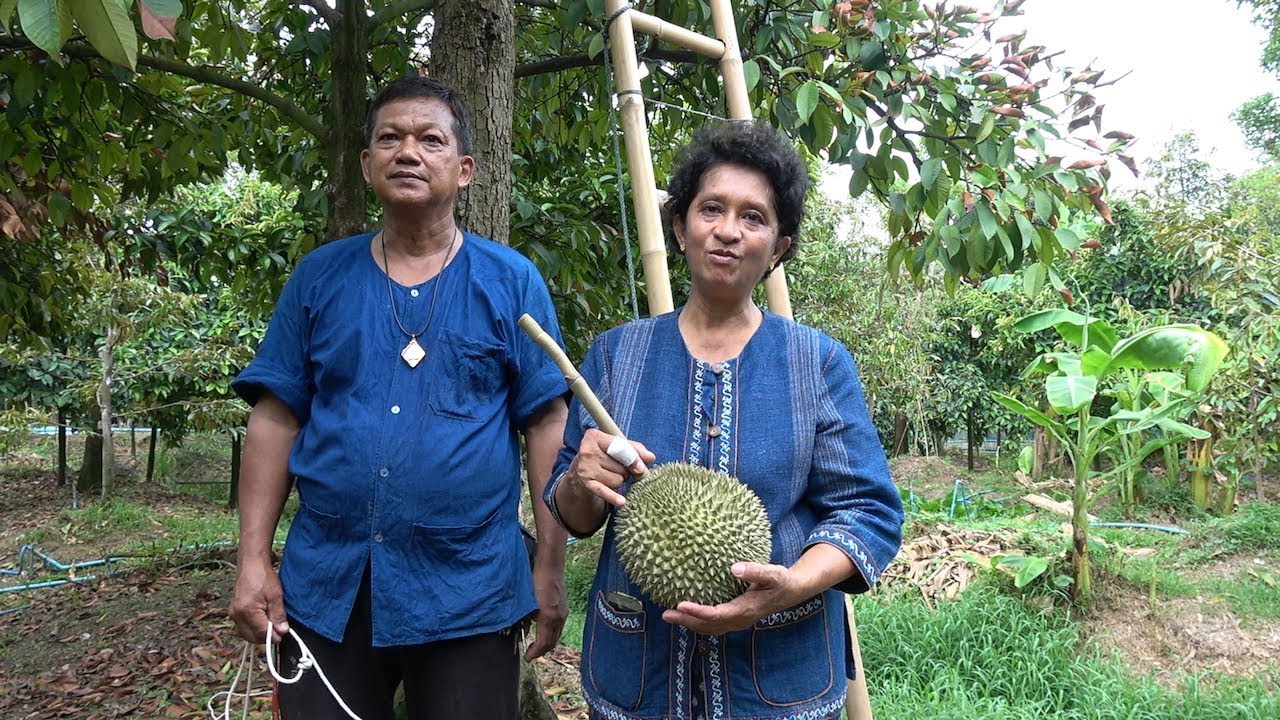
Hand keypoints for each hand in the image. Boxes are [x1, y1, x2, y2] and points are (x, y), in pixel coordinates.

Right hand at [230, 559, 287, 643]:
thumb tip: (283, 631)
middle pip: (252, 637)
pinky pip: (243, 627)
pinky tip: (263, 621)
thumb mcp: (276, 595)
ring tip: (272, 624)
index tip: (284, 635)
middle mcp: (237, 615)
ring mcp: (233, 614)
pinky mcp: (233, 612)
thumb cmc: (264, 577)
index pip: (261, 632)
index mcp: (247, 611)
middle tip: (279, 630)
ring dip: (259, 634)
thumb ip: (278, 615)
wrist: (251, 564)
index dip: (274, 636)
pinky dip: (253, 628)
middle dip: (266, 637)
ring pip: (247, 634)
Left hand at [524, 559, 567, 659]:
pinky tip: (542, 629)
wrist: (550, 567)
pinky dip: (550, 632)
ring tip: (536, 644)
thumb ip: (524, 620)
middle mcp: (559, 617)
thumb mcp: (526, 603)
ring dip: (547, 642)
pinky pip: (558, 626)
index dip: (535, 653)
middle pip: (552, 642)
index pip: (543, 643)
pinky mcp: (564, 608)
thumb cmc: (535, 582)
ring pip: (556, 634)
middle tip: (531, 653)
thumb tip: (523, 632)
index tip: (527, 658)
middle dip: (541, 651)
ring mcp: (564, 613)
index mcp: (548, 618)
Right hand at [565, 428, 654, 508]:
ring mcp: (585, 468)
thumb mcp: (616, 446)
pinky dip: (614, 497)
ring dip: (618, 480)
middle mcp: (587, 451)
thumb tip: (651, 458)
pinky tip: (621, 502)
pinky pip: (605, 491)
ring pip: (617, 480)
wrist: (579, 471)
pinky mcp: (586, 484)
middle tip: (616, 468)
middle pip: (621, 466)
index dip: (633, 458)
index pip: (620, 447)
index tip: (640, 467)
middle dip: (624, 470)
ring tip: (609, 475)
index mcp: (594, 436)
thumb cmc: (602, 455)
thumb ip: (635, 449)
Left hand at [661, 562, 802, 634]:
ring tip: (669, 616)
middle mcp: (739, 620)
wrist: (791, 592)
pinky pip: (713, 624)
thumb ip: (755, 571)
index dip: (697, 612)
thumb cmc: (781, 580)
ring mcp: (737, 622)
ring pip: (709, 627)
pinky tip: (687, 613)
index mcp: (745, 610)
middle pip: (708, 625)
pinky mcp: (735, 618)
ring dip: (689, 623)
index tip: (680, 603)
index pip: (716, 615)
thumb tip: (734, 568)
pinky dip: (698, 621)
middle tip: (665, 614)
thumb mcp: (772, 573)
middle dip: (686, 621)